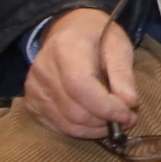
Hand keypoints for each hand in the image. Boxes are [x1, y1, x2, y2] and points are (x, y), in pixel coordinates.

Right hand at [21, 6, 139, 137]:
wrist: (70, 31)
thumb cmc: (99, 38)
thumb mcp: (118, 46)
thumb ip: (123, 74)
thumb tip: (129, 104)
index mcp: (64, 48)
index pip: (80, 86)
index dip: (105, 107)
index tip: (128, 115)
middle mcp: (42, 69)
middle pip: (74, 111)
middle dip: (105, 121)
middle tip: (126, 117)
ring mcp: (33, 88)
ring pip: (68, 125)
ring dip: (96, 128)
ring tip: (112, 118)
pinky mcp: (31, 103)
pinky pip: (58, 128)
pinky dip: (81, 129)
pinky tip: (94, 116)